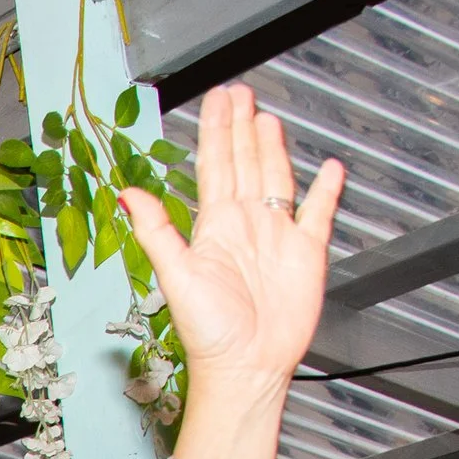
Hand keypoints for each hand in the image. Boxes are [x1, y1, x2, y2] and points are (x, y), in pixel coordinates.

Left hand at [120, 84, 342, 407]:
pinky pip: (318, 214)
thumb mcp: (177, 276)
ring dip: (273, 148)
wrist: (247, 366)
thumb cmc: (209, 332)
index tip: (219, 100)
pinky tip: (330, 169)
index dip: (217, 131)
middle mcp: (245, 226)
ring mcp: (276, 237)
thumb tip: (128, 193)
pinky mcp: (306, 254)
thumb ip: (156, 231)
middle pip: (244, 163)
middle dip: (241, 127)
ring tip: (268, 118)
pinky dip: (326, 191)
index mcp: (213, 227)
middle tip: (240, 92)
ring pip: (277, 179)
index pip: (215, 166)